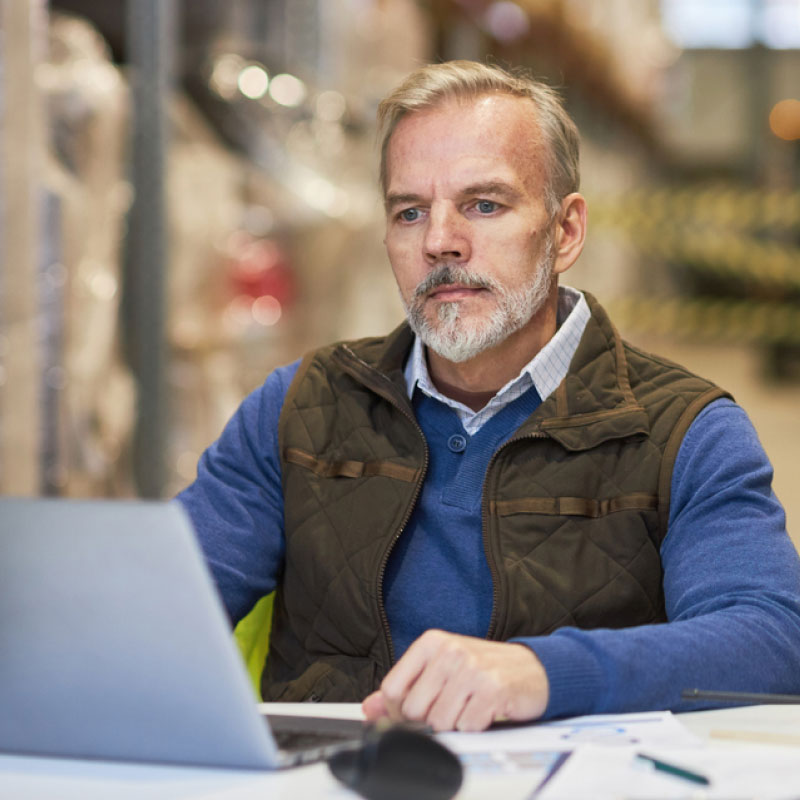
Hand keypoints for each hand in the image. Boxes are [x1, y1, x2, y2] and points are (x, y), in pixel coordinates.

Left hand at [361, 629, 548, 731]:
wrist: (532, 669)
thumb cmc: (483, 669)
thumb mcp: (440, 669)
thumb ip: (404, 688)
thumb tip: (370, 708)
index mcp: (431, 642)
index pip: (392, 688)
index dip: (399, 710)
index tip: (415, 711)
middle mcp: (449, 651)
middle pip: (414, 710)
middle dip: (429, 719)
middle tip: (450, 707)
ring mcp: (471, 668)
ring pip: (439, 722)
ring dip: (454, 723)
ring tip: (468, 706)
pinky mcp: (492, 689)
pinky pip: (466, 726)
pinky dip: (474, 726)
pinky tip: (484, 710)